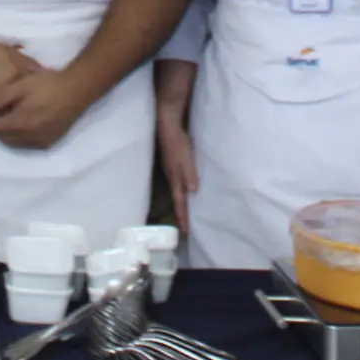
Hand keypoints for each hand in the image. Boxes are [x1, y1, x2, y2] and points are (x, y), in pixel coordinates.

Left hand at [0, 58, 97, 150]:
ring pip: (14, 143)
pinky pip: (28, 144)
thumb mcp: (21, 86)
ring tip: (5, 119)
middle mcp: (27, 137)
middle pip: (1, 138)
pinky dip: (20, 138)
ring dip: (6, 134)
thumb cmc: (47, 84)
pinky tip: (22, 126)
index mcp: (18, 124)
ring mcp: (40, 141)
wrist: (77, 90)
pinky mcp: (50, 141)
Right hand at [155, 103, 200, 218]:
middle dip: (182, 214)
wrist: (167, 126)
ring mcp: (172, 171)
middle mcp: (173, 178)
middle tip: (186, 228)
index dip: (183, 216)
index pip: (180, 202)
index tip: (185, 232)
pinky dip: (183, 191)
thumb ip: (189, 174)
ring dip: (182, 204)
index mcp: (175, 179)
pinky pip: (179, 183)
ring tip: (187, 213)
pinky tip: (188, 190)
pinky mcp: (173, 164)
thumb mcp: (186, 159)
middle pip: (178, 200)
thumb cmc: (178, 143)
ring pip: (178, 192)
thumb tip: (192, 192)